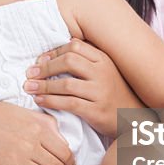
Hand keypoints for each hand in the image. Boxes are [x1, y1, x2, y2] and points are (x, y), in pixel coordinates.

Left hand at [22, 39, 142, 136]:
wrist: (134, 119)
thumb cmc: (114, 94)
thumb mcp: (106, 71)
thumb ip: (88, 59)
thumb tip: (63, 45)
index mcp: (104, 60)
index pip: (75, 46)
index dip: (54, 52)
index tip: (40, 60)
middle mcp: (103, 73)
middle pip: (68, 61)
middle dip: (45, 67)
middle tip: (30, 73)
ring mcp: (101, 92)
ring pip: (66, 84)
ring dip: (43, 85)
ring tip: (29, 87)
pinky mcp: (96, 110)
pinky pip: (69, 103)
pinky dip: (50, 100)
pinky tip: (39, 100)